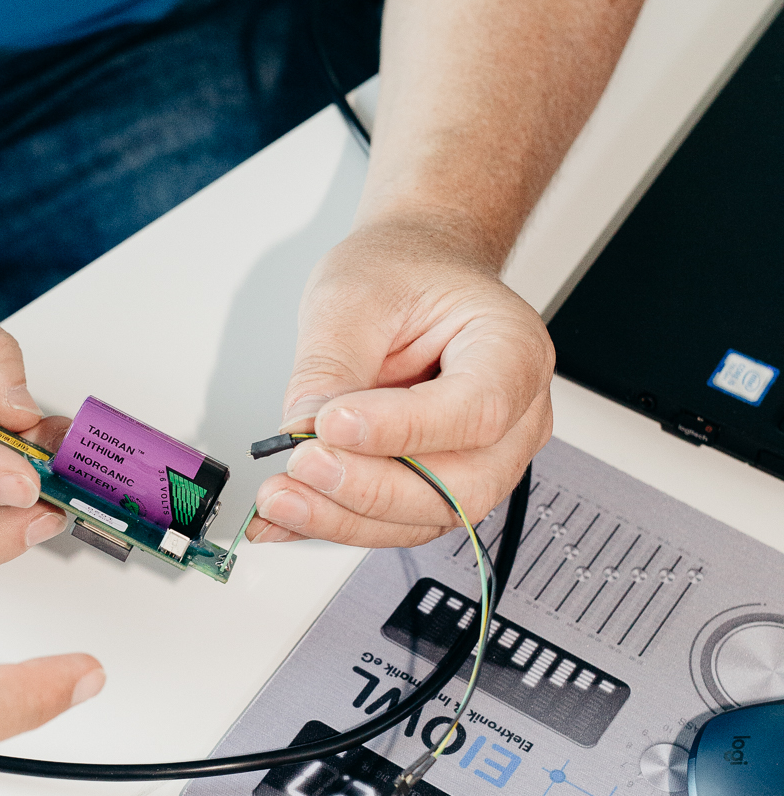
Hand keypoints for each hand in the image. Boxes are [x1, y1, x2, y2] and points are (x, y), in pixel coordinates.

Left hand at [251, 217, 552, 547]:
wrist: (418, 275)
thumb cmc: (407, 272)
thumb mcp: (355, 294)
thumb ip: (332, 364)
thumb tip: (302, 429)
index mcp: (512, 350)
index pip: (474, 410)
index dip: (403, 430)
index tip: (333, 425)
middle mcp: (514, 416)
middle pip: (460, 483)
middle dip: (370, 488)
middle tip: (302, 466)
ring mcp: (485, 459)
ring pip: (427, 515)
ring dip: (346, 518)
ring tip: (281, 499)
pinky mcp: (442, 485)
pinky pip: (396, 521)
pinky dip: (336, 523)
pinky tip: (287, 517)